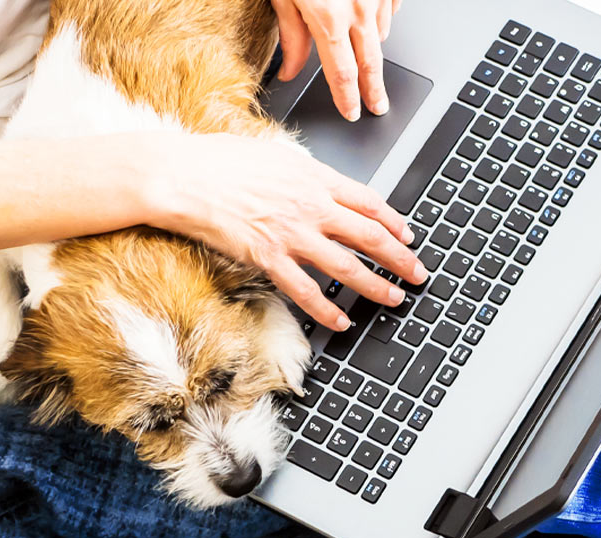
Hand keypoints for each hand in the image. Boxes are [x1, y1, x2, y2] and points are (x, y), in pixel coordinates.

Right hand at [141, 133, 423, 330]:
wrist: (182, 175)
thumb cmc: (218, 160)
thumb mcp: (274, 153)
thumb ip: (305, 172)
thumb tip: (322, 181)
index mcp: (314, 178)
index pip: (369, 202)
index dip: (395, 222)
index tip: (408, 236)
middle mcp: (311, 206)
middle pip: (370, 236)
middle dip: (400, 258)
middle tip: (418, 272)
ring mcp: (292, 234)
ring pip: (348, 267)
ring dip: (377, 286)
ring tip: (394, 298)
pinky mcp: (269, 258)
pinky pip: (307, 291)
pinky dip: (328, 310)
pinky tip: (342, 321)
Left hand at [271, 0, 401, 120]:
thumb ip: (291, 35)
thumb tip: (290, 71)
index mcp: (329, 17)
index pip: (342, 74)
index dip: (347, 98)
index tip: (351, 112)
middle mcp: (358, 9)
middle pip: (371, 64)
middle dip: (374, 90)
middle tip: (377, 106)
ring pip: (381, 35)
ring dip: (370, 46)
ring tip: (358, 46)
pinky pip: (390, 10)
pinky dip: (379, 19)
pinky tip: (367, 17)